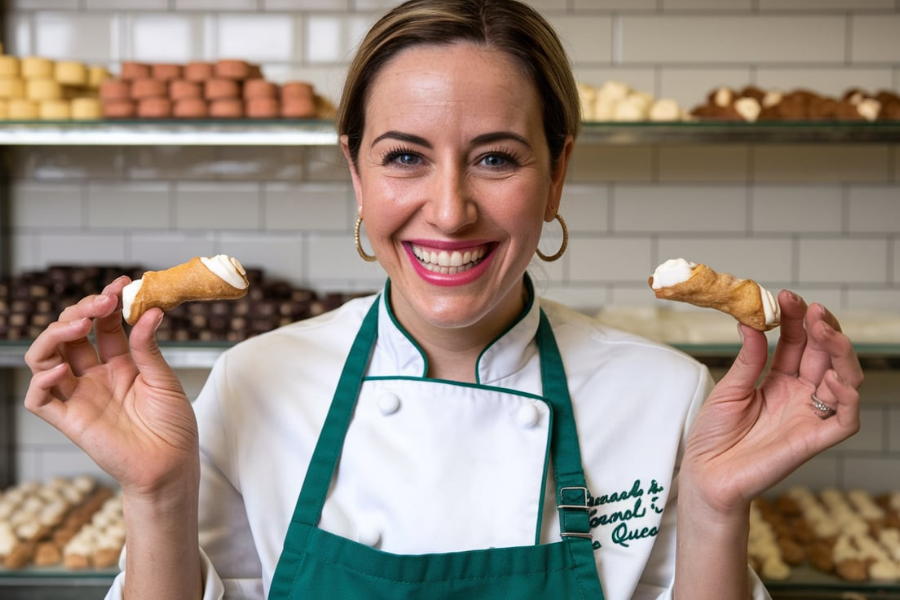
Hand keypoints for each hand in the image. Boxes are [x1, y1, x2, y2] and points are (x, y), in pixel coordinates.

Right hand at [24, 276, 198, 497]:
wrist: (172, 465)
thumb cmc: (174, 426)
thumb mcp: (164, 380)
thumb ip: (148, 348)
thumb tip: (150, 311)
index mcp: (121, 364)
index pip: (104, 325)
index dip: (107, 303)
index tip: (122, 284)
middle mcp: (95, 376)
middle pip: (71, 334)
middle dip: (82, 311)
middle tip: (104, 301)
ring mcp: (79, 396)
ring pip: (45, 358)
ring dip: (55, 335)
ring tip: (80, 324)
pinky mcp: (69, 420)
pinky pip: (39, 398)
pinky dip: (43, 380)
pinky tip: (64, 369)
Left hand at [681, 290, 862, 515]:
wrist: (705, 475)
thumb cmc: (712, 436)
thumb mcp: (729, 389)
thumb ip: (747, 359)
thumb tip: (751, 322)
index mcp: (778, 381)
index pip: (796, 343)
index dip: (795, 320)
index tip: (785, 296)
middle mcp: (799, 396)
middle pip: (823, 355)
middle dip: (821, 328)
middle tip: (810, 307)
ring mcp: (809, 417)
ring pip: (844, 379)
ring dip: (840, 352)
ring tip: (823, 328)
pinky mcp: (814, 441)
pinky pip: (845, 419)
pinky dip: (847, 397)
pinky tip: (832, 376)